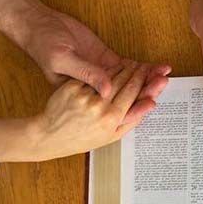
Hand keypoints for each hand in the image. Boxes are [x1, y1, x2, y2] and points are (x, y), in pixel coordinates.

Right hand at [21, 7, 170, 97]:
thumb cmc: (42, 44)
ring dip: (148, 79)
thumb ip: (86, 73)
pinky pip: (129, 68)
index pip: (111, 103)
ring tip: (164, 74)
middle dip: (146, 89)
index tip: (150, 98)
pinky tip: (157, 67)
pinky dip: (143, 68)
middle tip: (163, 83)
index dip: (132, 102)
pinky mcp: (106, 61)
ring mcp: (103, 75)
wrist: (37, 25)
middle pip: (125, 94)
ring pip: (130, 82)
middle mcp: (95, 89)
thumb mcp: (61, 59)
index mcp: (82, 95)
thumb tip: (107, 89)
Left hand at [28, 61, 166, 159]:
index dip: (144, 79)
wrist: (51, 136)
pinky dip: (104, 71)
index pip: (133, 91)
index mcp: (112, 118)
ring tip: (133, 65)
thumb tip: (151, 103)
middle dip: (137, 71)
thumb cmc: (84, 138)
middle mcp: (99, 105)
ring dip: (123, 68)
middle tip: (145, 65)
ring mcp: (84, 95)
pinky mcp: (72, 87)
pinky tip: (112, 69)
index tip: (151, 73)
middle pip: (124, 81)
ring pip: (109, 75)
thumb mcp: (113, 134)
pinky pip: (93, 76)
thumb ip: (133, 117)